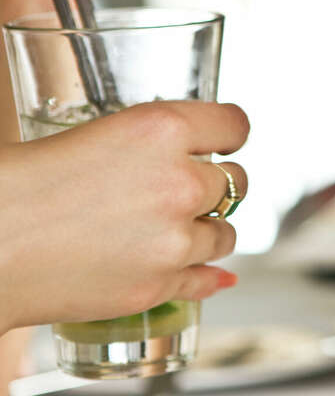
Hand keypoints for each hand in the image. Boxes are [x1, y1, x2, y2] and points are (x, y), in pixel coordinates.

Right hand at [0, 101, 249, 332]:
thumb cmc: (23, 182)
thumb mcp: (98, 134)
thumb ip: (153, 143)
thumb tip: (201, 153)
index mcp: (162, 129)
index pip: (235, 125)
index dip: (230, 135)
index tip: (226, 142)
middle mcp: (179, 182)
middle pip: (236, 181)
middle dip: (214, 184)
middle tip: (187, 189)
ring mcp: (172, 239)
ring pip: (226, 233)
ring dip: (208, 230)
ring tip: (176, 229)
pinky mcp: (157, 284)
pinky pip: (206, 278)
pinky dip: (206, 274)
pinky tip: (210, 272)